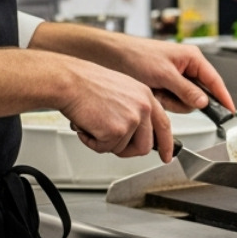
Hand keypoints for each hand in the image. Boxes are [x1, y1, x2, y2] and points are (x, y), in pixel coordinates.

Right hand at [58, 59, 172, 160]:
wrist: (70, 81)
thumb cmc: (87, 84)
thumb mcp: (121, 91)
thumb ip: (134, 110)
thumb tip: (136, 133)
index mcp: (146, 96)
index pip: (164, 125)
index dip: (166, 144)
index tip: (166, 156)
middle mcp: (143, 107)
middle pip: (145, 146)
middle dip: (126, 150)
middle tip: (109, 143)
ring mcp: (132, 119)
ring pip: (123, 149)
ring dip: (105, 143)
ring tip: (93, 125)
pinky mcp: (117, 130)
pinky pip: (105, 149)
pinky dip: (92, 142)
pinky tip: (86, 126)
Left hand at [112, 38, 235, 113]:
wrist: (112, 57)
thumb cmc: (136, 55)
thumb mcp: (163, 74)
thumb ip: (185, 90)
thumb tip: (203, 102)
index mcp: (192, 58)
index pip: (214, 81)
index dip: (223, 97)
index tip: (230, 111)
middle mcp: (186, 68)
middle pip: (199, 96)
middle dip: (182, 99)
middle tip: (167, 93)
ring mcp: (176, 79)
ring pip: (185, 102)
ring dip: (169, 100)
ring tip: (156, 90)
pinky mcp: (165, 86)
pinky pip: (172, 102)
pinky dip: (162, 101)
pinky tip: (152, 92)